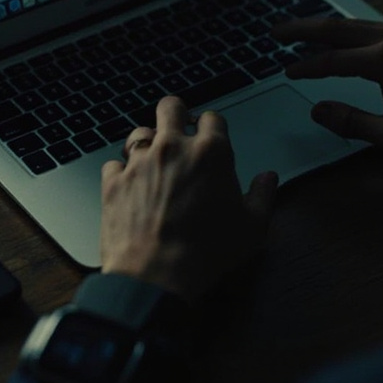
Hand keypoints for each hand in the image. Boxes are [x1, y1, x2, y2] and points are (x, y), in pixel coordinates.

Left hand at [99, 96, 275, 304]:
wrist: (156, 275)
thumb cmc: (207, 252)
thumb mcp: (252, 228)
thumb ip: (263, 196)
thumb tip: (268, 178)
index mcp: (210, 153)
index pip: (213, 118)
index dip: (213, 127)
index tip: (211, 139)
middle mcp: (172, 148)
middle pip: (170, 107)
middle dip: (176, 114)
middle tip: (179, 130)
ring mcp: (139, 163)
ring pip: (139, 132)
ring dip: (148, 143)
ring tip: (153, 161)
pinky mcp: (113, 181)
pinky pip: (114, 164)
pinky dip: (121, 172)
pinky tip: (129, 186)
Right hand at [271, 17, 382, 153]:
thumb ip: (354, 123)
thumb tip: (318, 110)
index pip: (330, 60)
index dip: (304, 67)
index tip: (286, 71)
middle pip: (336, 27)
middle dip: (302, 29)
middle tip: (275, 31)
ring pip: (357, 21)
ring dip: (327, 25)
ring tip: (304, 29)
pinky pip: (377, 22)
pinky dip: (353, 27)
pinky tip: (350, 35)